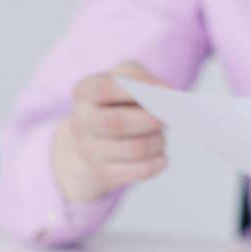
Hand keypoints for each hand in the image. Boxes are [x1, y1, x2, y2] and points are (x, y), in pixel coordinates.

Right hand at [51, 61, 167, 202]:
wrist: (90, 141)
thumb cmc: (114, 104)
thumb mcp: (122, 79)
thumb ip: (140, 77)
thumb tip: (165, 91)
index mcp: (84, 92)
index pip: (106, 88)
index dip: (139, 88)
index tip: (167, 89)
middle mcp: (82, 122)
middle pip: (118, 123)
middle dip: (150, 120)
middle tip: (168, 116)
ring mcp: (90, 151)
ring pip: (134, 149)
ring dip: (157, 141)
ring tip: (161, 135)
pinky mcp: (104, 174)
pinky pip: (140, 171)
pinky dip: (158, 161)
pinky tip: (159, 154)